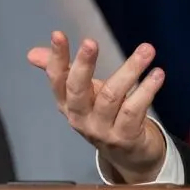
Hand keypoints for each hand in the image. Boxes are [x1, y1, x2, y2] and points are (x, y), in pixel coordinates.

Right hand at [26, 31, 167, 183]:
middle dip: (83, 65)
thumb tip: (32, 53)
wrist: (128, 155)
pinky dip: (147, 90)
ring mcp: (102, 130)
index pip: (58, 79)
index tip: (58, 34)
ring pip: (112, 97)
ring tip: (147, 50)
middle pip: (78, 89)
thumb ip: (64, 73)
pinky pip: (135, 110)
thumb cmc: (105, 116)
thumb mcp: (85, 95)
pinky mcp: (125, 137)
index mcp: (68, 104)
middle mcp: (81, 118)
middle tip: (90, 42)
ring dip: (130, 70)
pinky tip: (158, 74)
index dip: (56, 58)